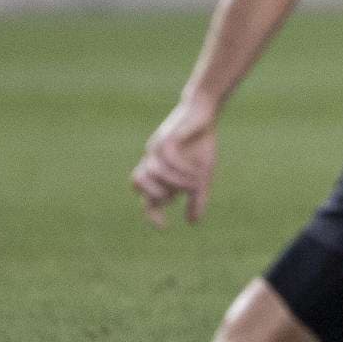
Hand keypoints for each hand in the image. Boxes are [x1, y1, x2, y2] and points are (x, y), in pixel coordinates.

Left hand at [132, 100, 218, 227]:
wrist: (204, 113)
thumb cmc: (201, 144)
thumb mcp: (202, 176)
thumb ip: (197, 198)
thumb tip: (192, 222)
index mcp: (159, 174)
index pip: (146, 196)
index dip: (151, 213)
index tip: (164, 228)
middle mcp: (153, 161)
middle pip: (138, 182)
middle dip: (157, 194)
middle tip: (179, 196)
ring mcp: (157, 148)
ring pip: (153, 172)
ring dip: (175, 182)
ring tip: (195, 185)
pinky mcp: (166, 137)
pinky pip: (168, 158)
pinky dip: (182, 169)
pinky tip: (197, 173)